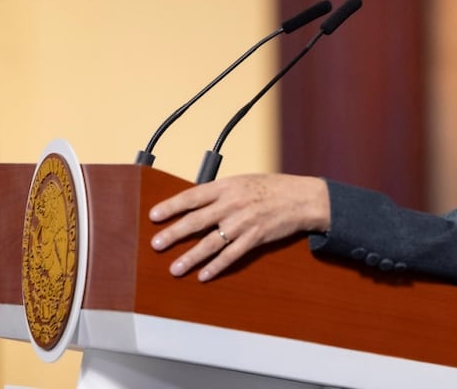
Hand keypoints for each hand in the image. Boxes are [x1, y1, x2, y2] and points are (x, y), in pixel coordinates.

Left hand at [148, 173, 329, 281]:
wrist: (302, 198)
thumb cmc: (273, 188)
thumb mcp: (243, 181)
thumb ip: (220, 192)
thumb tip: (195, 203)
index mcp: (227, 186)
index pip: (192, 196)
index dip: (171, 206)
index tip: (154, 215)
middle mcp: (232, 204)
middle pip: (197, 220)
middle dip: (174, 233)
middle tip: (156, 244)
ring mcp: (243, 222)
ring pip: (211, 242)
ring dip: (191, 257)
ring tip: (175, 268)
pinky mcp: (255, 238)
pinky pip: (232, 255)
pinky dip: (216, 266)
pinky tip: (203, 275)